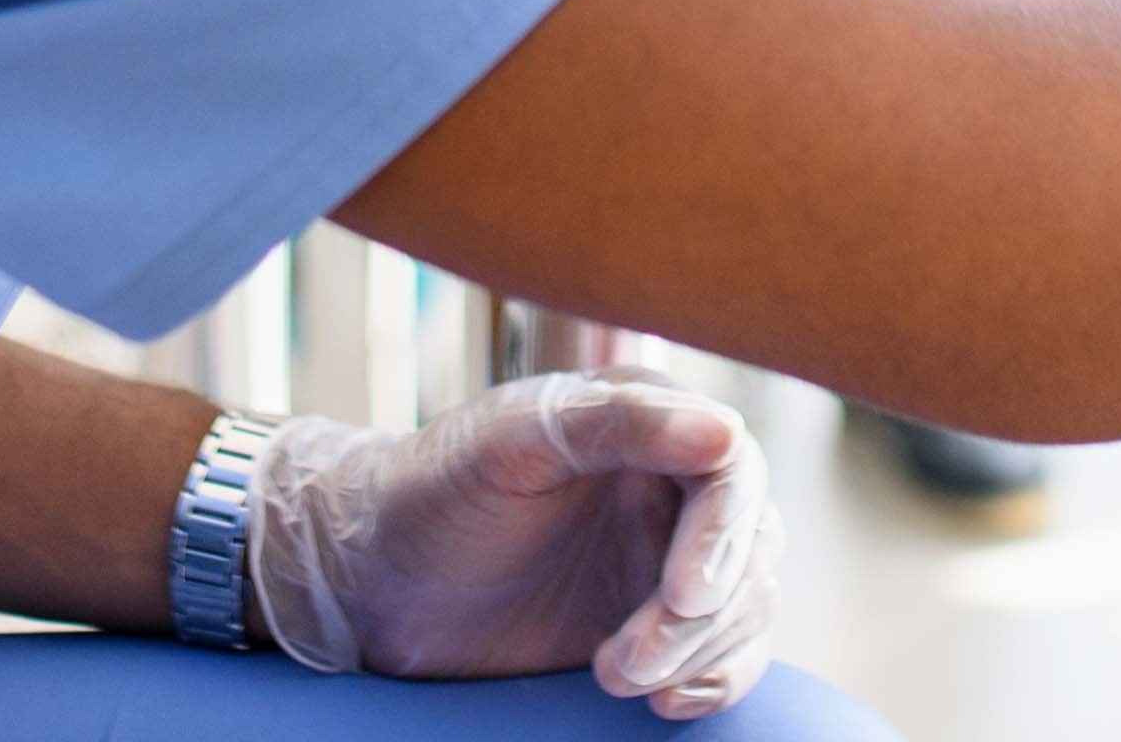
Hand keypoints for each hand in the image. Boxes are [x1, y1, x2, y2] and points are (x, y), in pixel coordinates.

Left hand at [252, 374, 780, 716]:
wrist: (373, 578)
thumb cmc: (432, 493)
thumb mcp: (509, 444)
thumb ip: (615, 424)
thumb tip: (727, 430)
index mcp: (645, 418)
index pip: (730, 472)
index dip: (720, 538)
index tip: (681, 597)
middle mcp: (672, 483)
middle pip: (747, 550)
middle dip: (699, 617)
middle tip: (625, 663)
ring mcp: (668, 554)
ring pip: (743, 607)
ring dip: (696, 655)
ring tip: (614, 678)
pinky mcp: (657, 621)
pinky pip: (723, 653)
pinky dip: (712, 681)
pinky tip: (668, 702)